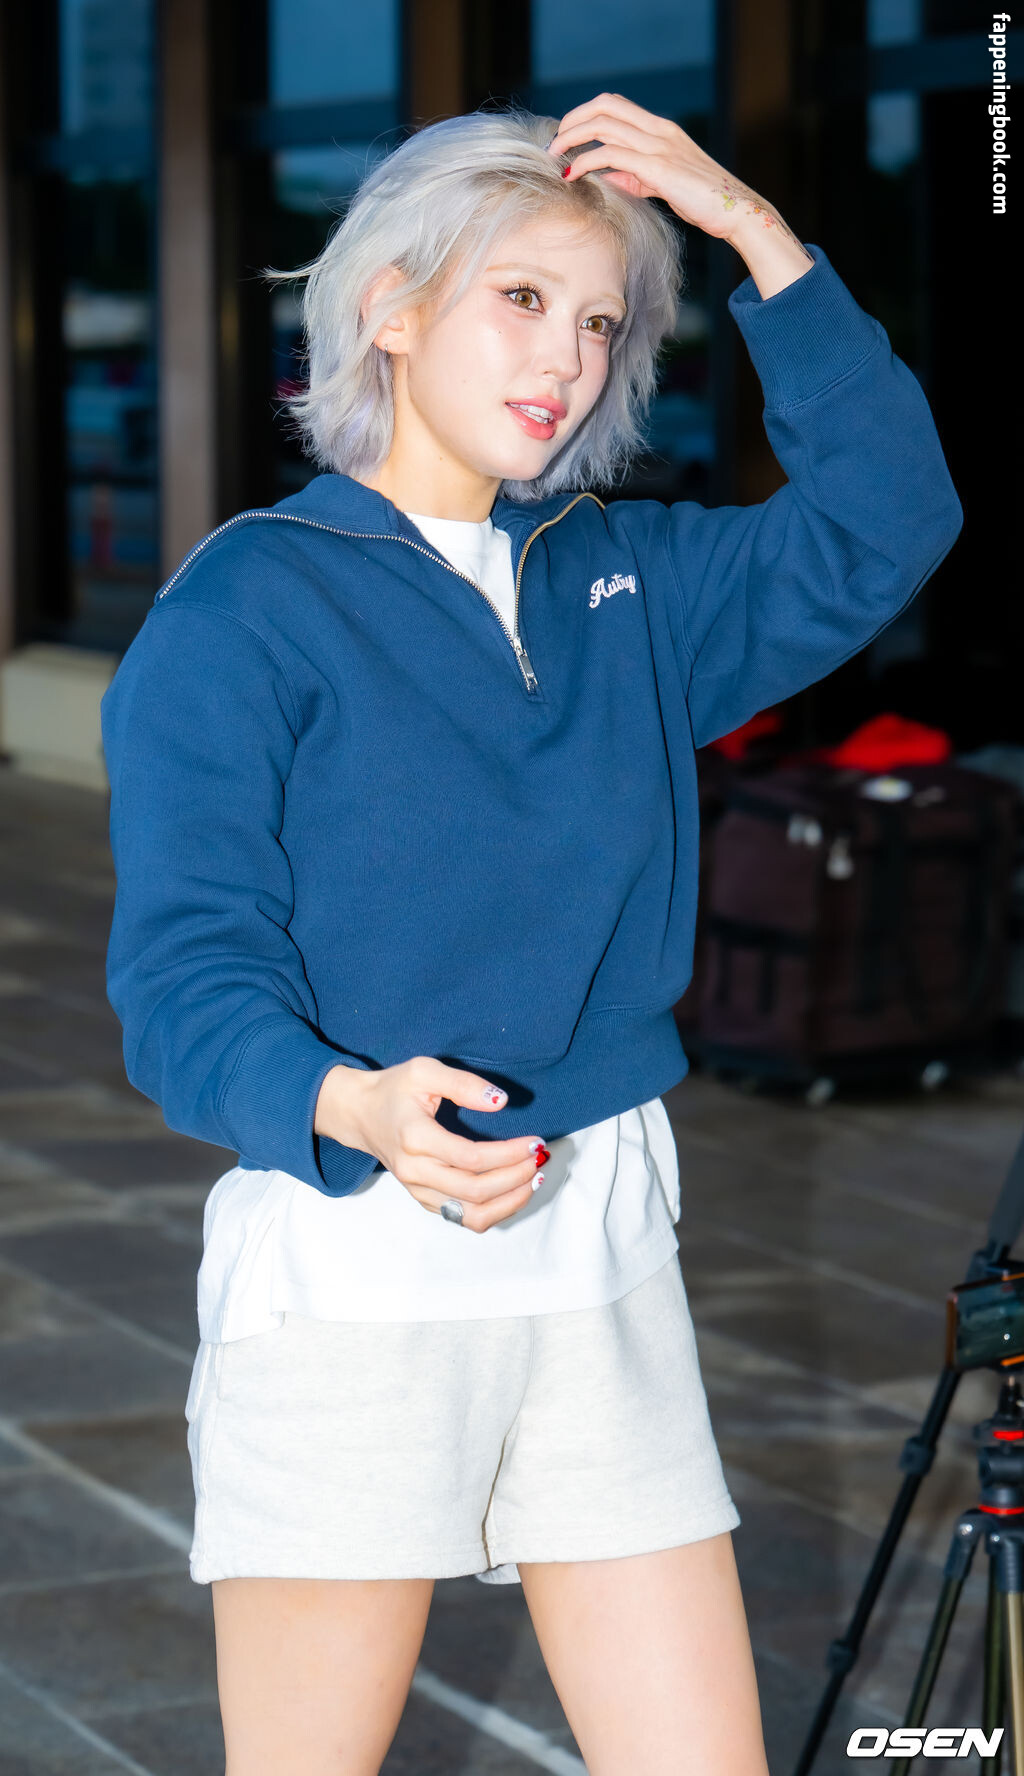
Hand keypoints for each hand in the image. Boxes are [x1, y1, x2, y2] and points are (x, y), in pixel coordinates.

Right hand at [315, 1057, 548, 1231]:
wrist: (359, 1114)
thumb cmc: (393, 1090)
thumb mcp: (425, 1071)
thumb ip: (464, 1084)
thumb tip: (500, 1102)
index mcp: (415, 1139)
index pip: (472, 1158)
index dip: (509, 1154)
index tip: (535, 1142)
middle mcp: (415, 1171)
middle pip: (475, 1191)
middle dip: (516, 1177)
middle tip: (540, 1158)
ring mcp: (418, 1190)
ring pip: (471, 1214)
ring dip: (509, 1202)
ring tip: (534, 1181)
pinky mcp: (424, 1199)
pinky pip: (463, 1218)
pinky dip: (494, 1211)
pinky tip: (514, 1192)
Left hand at [546, 92, 808, 255]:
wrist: (735, 210)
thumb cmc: (703, 200)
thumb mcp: (664, 184)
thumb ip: (636, 176)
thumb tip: (609, 177)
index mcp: (661, 129)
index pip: (615, 104)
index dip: (586, 113)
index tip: (568, 135)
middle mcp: (659, 130)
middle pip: (605, 106)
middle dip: (573, 120)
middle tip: (555, 143)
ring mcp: (659, 146)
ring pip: (603, 126)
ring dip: (572, 139)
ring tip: (556, 157)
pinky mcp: (658, 168)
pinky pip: (611, 155)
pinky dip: (586, 162)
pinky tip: (574, 175)